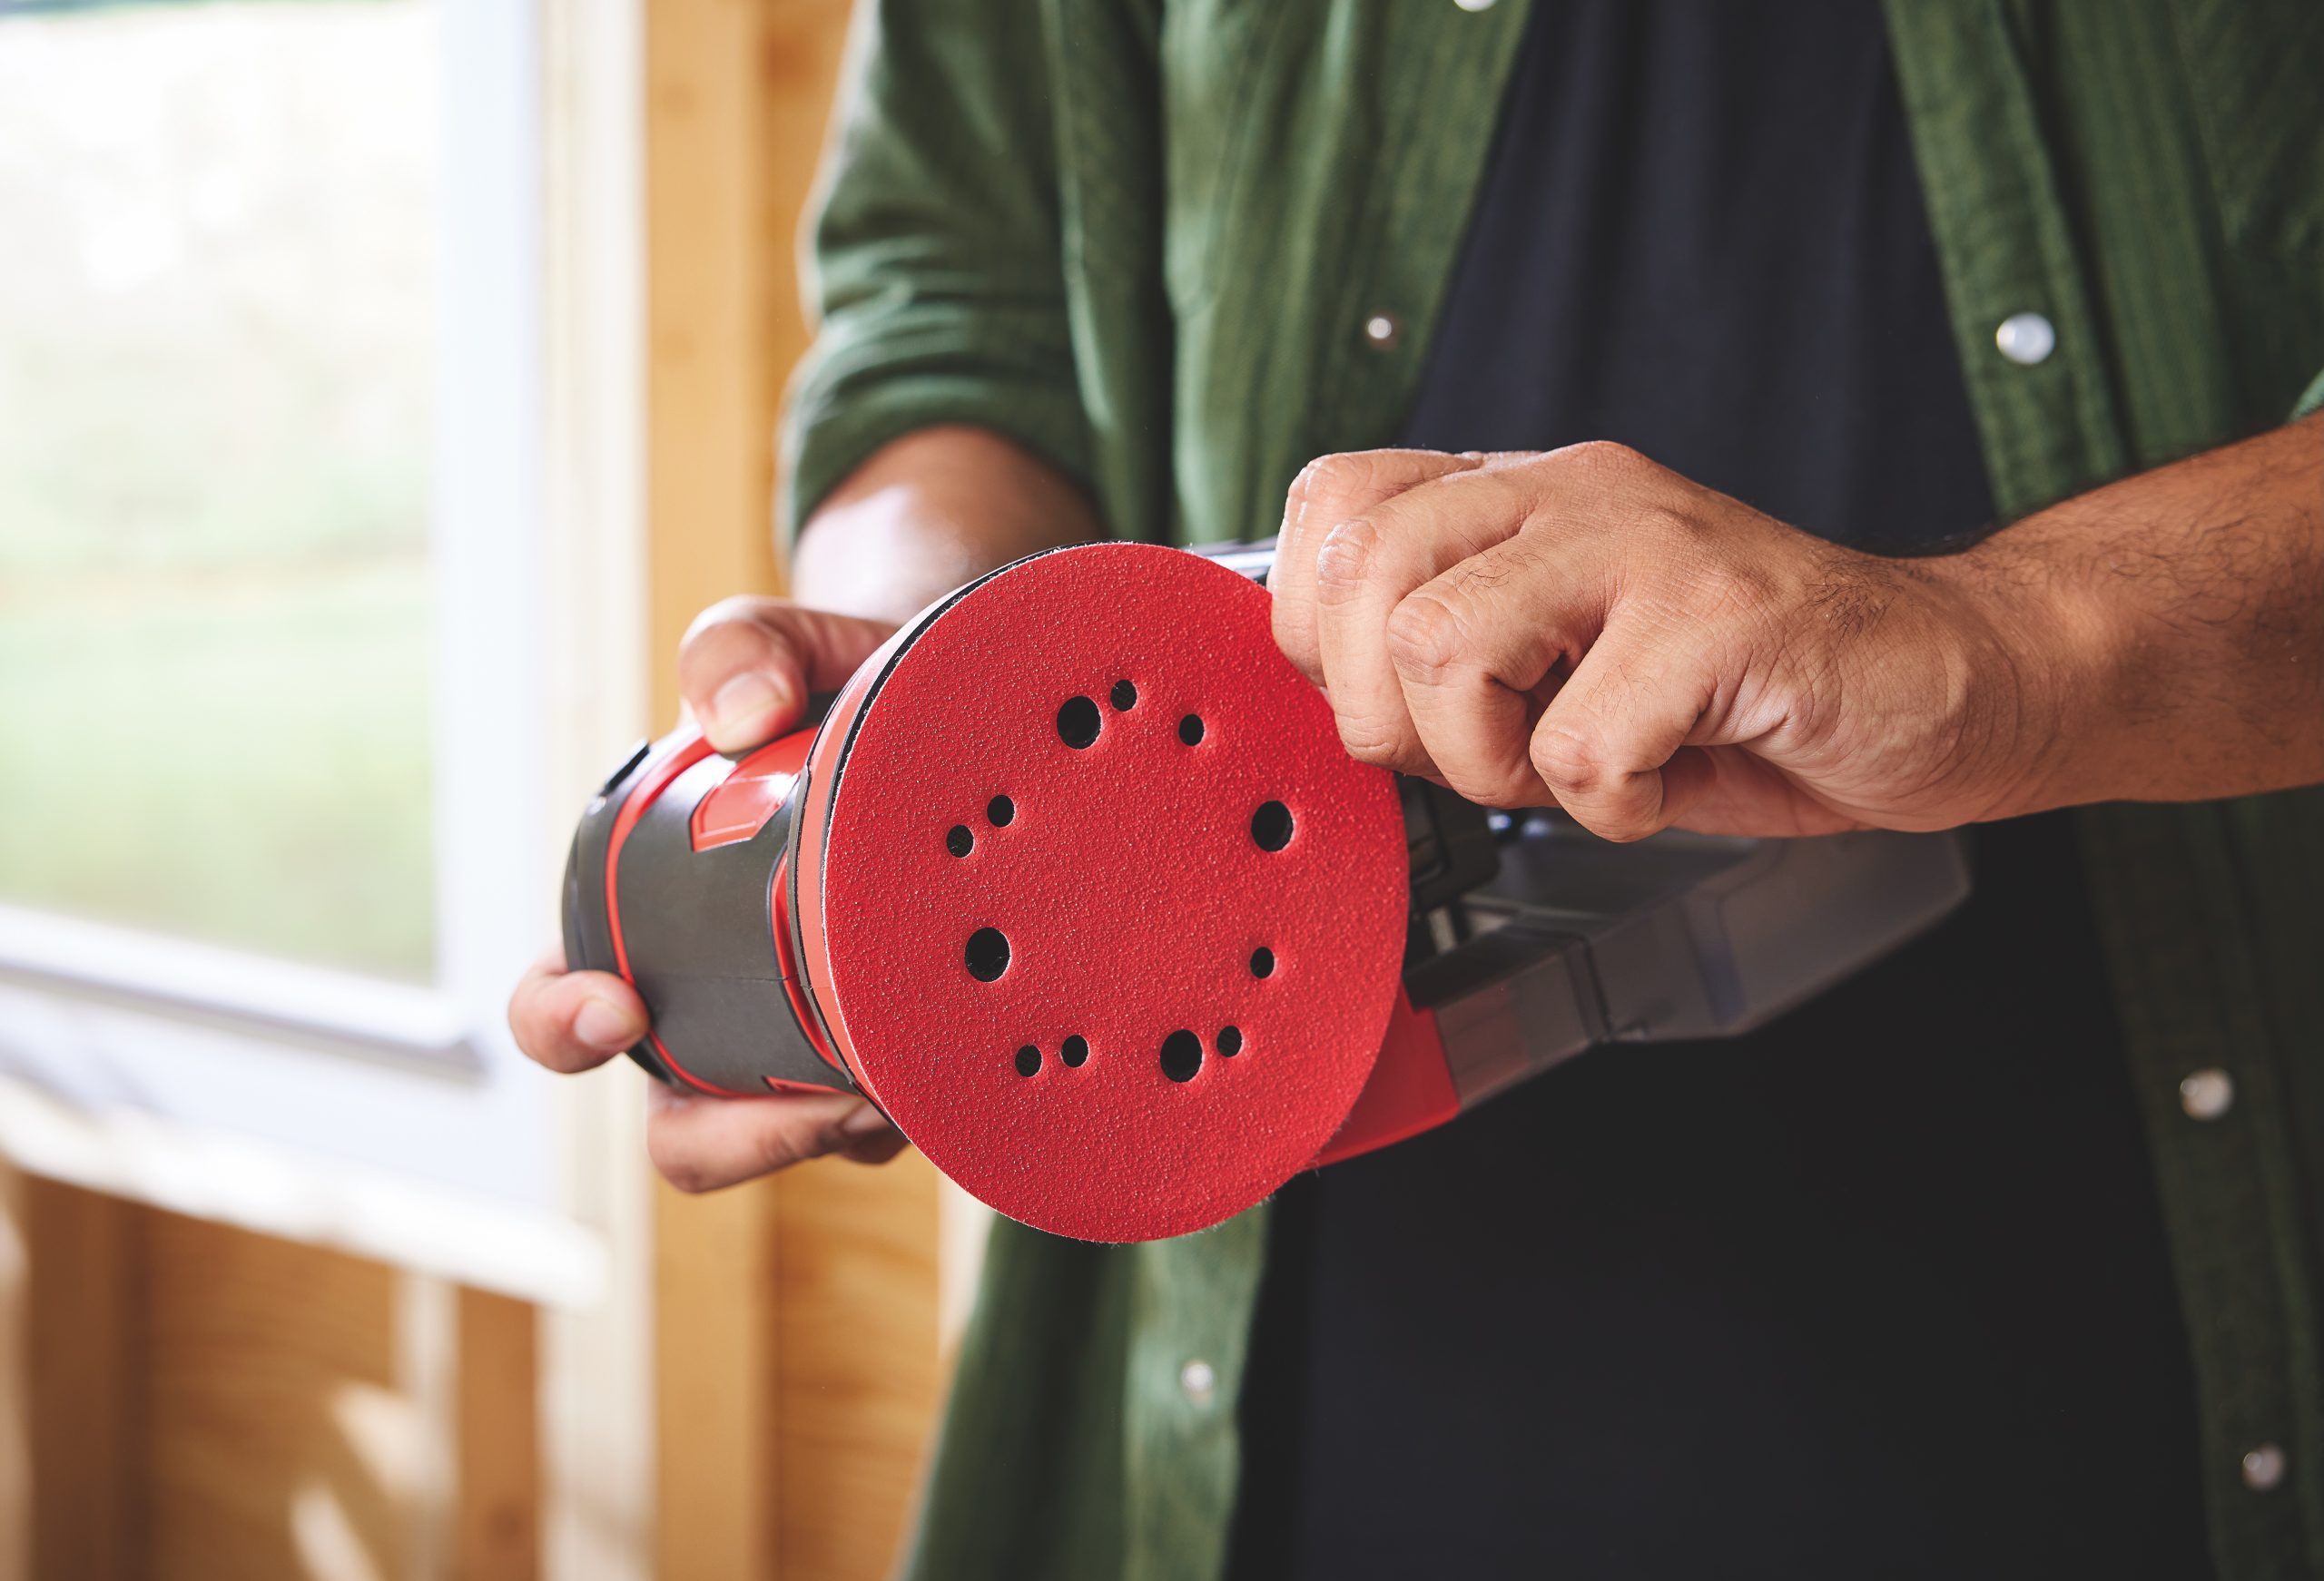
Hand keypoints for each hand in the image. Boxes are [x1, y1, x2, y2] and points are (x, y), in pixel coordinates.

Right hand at [505, 596, 907, 1190]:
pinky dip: (933, 1100)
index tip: (620, 1005)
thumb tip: (744, 711)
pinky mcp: (902, 1064)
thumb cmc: (844, 690)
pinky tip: (983, 1043)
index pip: (558, 1014)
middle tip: (825, 1100)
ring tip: (927, 1055)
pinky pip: (903, 1122)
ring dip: (858, 1123)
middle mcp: (717, 1011)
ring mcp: (810, 1049)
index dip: (563, 1028)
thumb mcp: (795, 647)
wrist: (956, 713)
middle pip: (687, 1135)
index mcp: (644, 927)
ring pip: (810, 1141)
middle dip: (744, 1137)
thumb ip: (744, 645)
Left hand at [1270, 444, 2057, 840]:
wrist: (1956, 682)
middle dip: (1389, 713)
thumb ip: (1455, 662)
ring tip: (1578, 771)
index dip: (1323, 631)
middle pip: (1366, 574)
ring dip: (1491, 761)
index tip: (1397, 707)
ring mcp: (1652, 546)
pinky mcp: (1727, 619)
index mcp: (1525, 493)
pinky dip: (1612, 807)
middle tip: (1484, 760)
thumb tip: (1335, 710)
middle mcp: (1576, 490)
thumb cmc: (1751, 690)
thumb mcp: (1570, 663)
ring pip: (1444, 645)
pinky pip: (1583, 744)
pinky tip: (1671, 783)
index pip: (1335, 505)